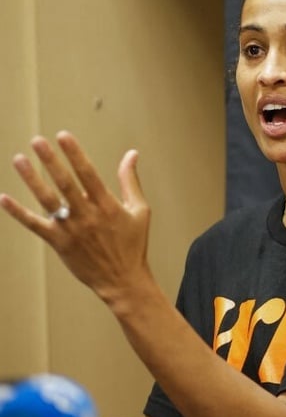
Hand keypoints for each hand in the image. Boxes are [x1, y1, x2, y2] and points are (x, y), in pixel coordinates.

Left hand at [0, 131, 151, 305]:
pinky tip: (4, 198)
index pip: (88, 174)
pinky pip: (35, 225)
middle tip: (37, 141)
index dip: (75, 154)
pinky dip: (18, 212)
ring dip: (32, 179)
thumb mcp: (140, 211)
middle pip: (65, 183)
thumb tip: (131, 154)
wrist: (123, 280)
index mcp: (108, 206)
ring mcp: (71, 229)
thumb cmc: (133, 244)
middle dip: (51, 161)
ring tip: (19, 160)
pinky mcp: (59, 243)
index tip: (63, 136)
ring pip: (47, 200)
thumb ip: (130, 181)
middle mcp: (87, 216)